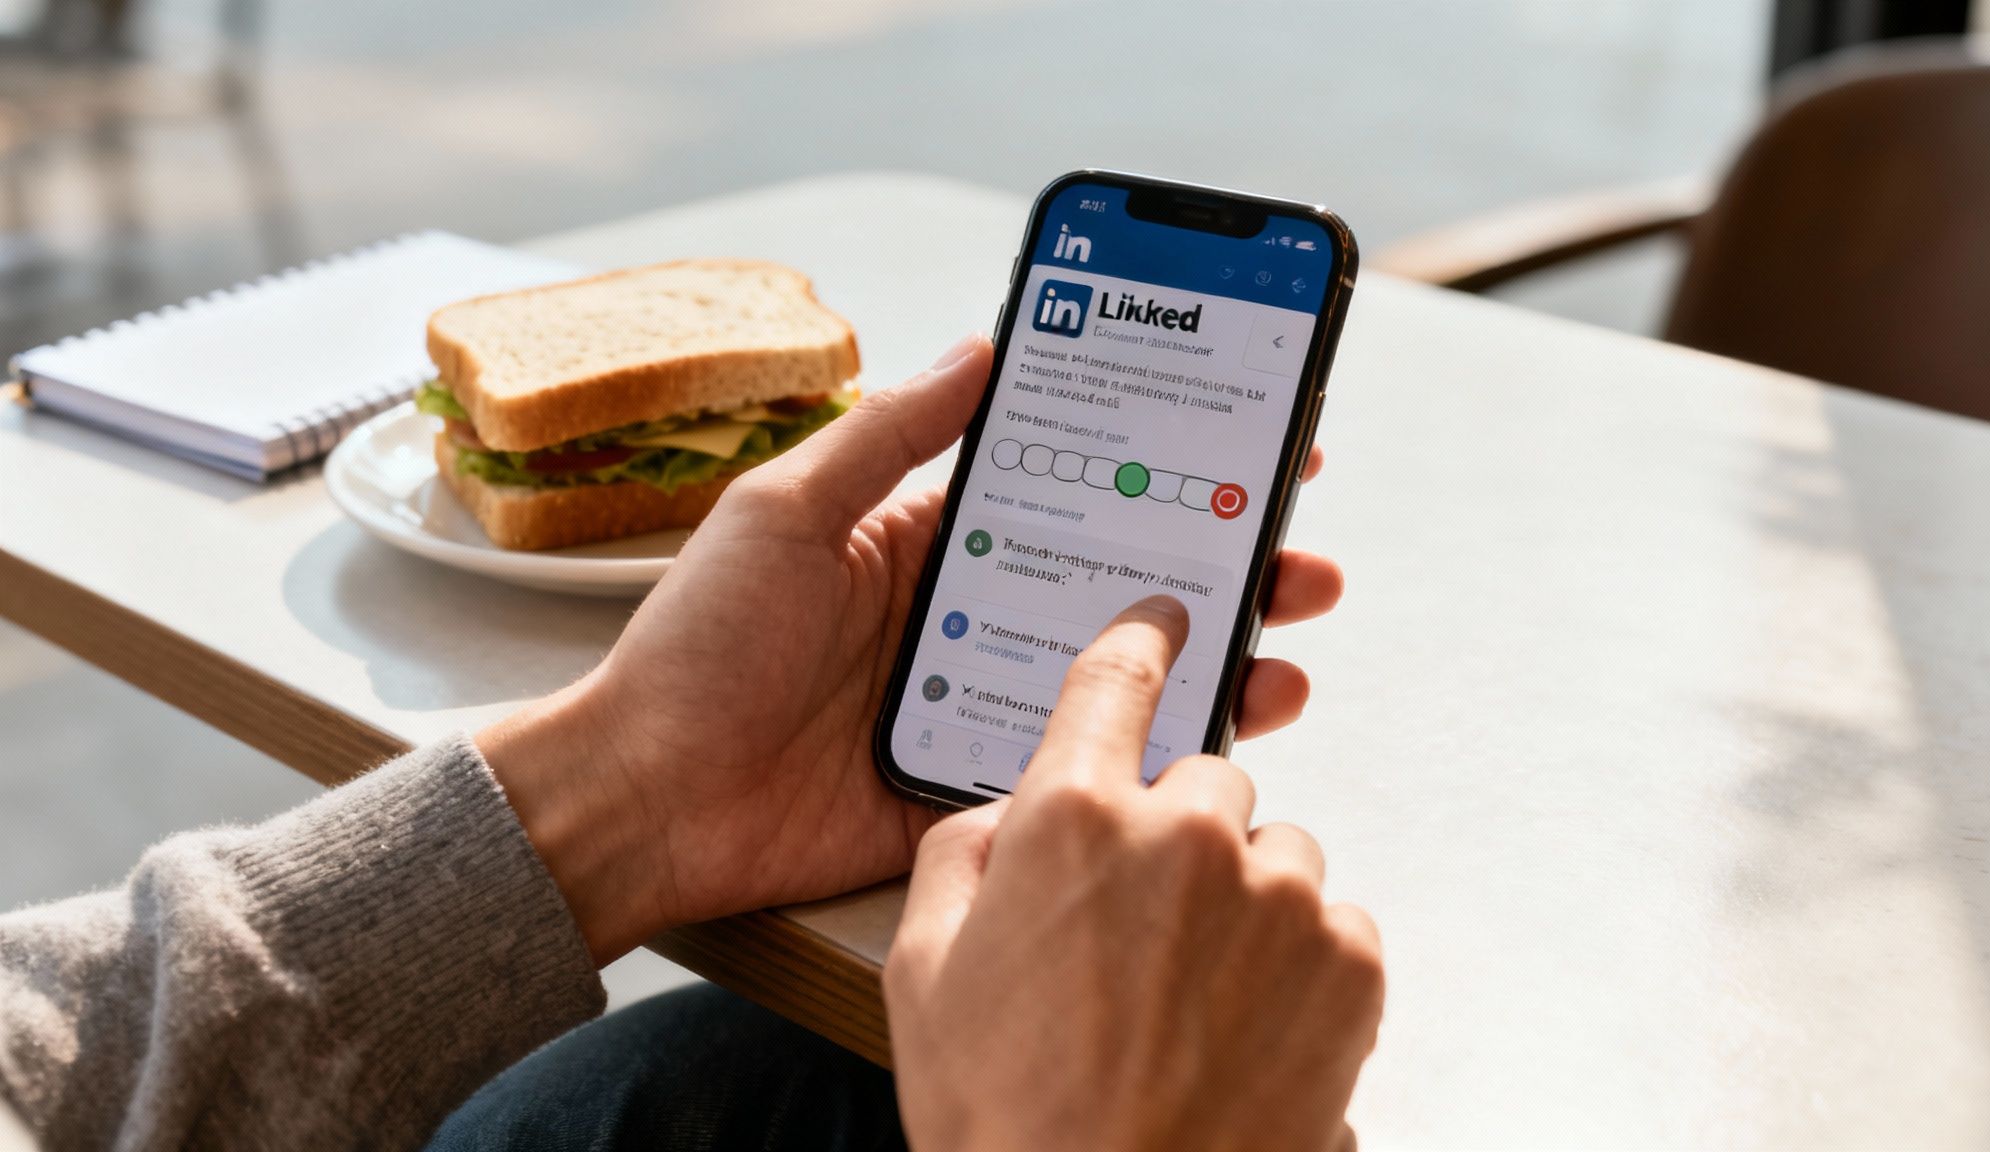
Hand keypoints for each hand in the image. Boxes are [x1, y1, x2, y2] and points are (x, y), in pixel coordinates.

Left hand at [481, 334, 1345, 961]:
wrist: (647, 797)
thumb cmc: (698, 644)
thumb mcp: (787, 507)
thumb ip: (891, 434)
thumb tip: (982, 343)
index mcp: (930, 540)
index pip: (1071, 485)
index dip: (1158, 459)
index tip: (1244, 433)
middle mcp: (972, 615)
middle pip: (1120, 578)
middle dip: (1218, 558)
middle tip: (1299, 549)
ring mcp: (983, 703)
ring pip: (1125, 671)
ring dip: (1215, 649)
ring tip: (1289, 633)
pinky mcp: (980, 785)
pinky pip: (1087, 763)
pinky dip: (1163, 747)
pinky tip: (1229, 727)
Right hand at [886, 598, 1383, 1151]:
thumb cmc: (1010, 1117)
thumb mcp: (923, 975)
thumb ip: (961, 856)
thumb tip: (1009, 815)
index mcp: (1072, 819)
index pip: (1117, 681)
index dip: (1143, 641)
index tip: (1171, 618)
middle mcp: (1186, 835)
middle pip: (1204, 780)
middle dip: (1178, 836)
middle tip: (1139, 931)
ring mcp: (1279, 895)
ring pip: (1274, 852)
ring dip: (1242, 900)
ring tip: (1192, 998)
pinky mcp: (1350, 960)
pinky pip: (1331, 920)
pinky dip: (1298, 961)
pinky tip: (1243, 1027)